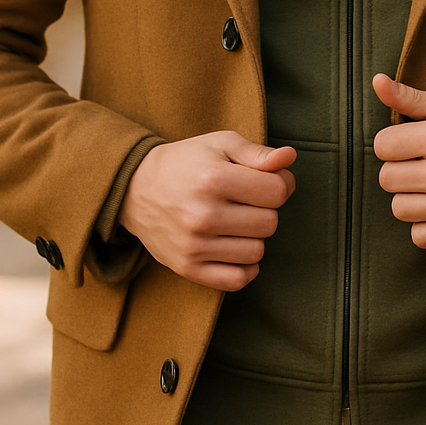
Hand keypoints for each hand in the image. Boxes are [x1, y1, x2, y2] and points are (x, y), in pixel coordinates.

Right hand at [119, 133, 295, 290]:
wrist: (136, 189)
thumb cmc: (186, 163)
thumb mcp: (220, 144)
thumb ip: (258, 152)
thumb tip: (289, 158)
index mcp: (214, 179)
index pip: (277, 192)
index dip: (280, 184)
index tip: (266, 181)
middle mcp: (203, 215)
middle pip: (270, 223)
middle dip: (265, 210)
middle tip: (246, 201)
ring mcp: (194, 245)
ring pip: (257, 252)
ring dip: (253, 237)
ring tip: (236, 222)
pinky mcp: (187, 268)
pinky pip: (237, 280)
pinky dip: (244, 268)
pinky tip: (236, 248)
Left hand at [372, 75, 425, 249]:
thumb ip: (410, 97)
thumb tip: (377, 82)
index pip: (381, 146)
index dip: (393, 143)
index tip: (411, 143)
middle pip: (386, 179)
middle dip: (400, 169)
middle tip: (423, 164)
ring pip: (399, 208)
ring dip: (410, 198)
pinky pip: (418, 236)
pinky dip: (425, 224)